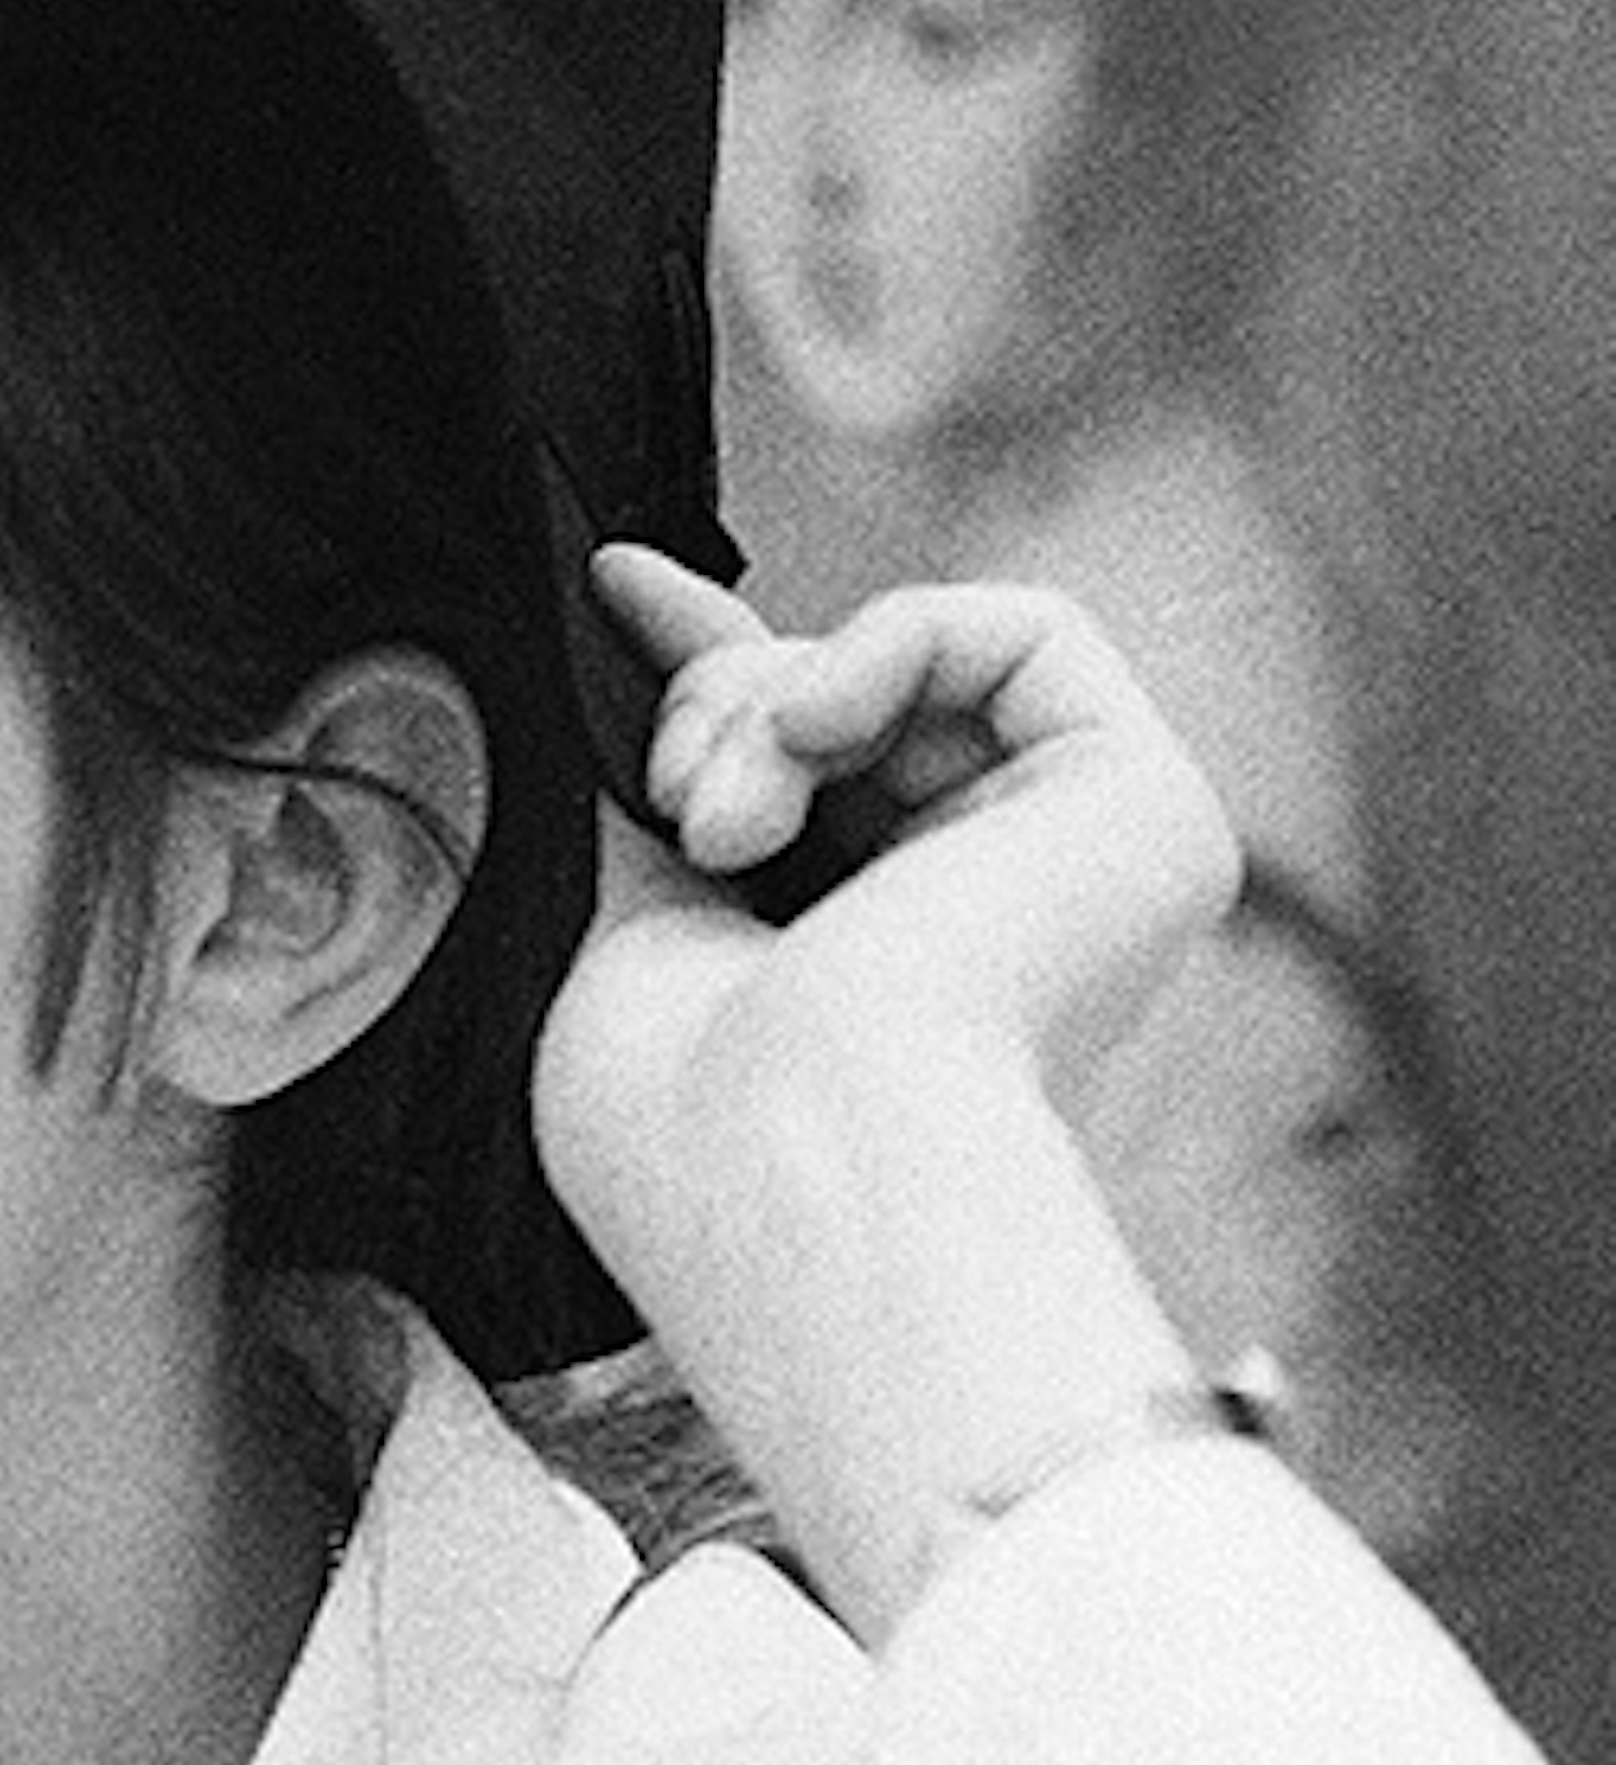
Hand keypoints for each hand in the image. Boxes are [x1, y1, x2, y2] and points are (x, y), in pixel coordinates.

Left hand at [541, 552, 1240, 1234]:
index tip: (614, 595)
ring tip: (726, 816)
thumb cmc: (693, 1130)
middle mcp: (988, 930)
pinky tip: (817, 730)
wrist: (797, 1168)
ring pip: (909, 671)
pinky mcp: (1150, 812)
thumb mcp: (632, 941)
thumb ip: (665, 812)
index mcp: (870, 977)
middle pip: (841, 710)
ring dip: (771, 702)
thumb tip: (627, 689)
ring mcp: (1078, 875)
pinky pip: (1024, 630)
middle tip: (679, 798)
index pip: (812, 775)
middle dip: (715, 709)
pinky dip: (886, 644)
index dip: (715, 669)